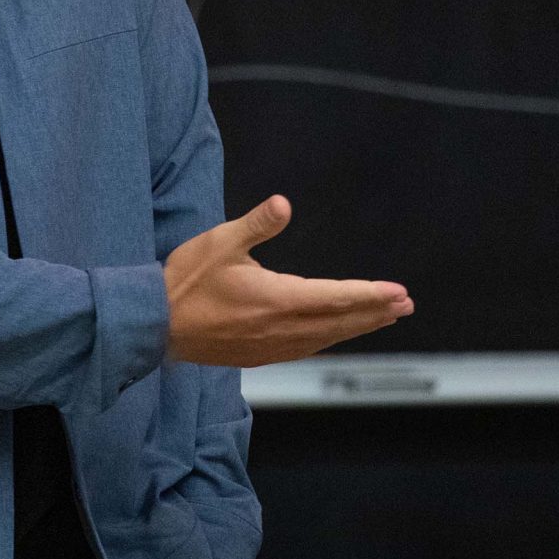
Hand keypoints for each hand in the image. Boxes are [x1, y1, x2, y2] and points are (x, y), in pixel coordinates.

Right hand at [163, 194, 412, 366]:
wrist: (154, 325)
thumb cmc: (186, 281)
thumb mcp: (219, 242)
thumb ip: (256, 225)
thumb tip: (284, 204)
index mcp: (277, 299)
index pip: (335, 298)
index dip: (370, 295)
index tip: (398, 292)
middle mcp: (281, 328)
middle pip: (339, 321)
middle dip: (374, 312)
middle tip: (404, 305)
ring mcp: (271, 345)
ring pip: (326, 338)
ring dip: (357, 327)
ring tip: (381, 318)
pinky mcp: (260, 355)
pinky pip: (307, 348)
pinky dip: (330, 339)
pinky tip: (335, 334)